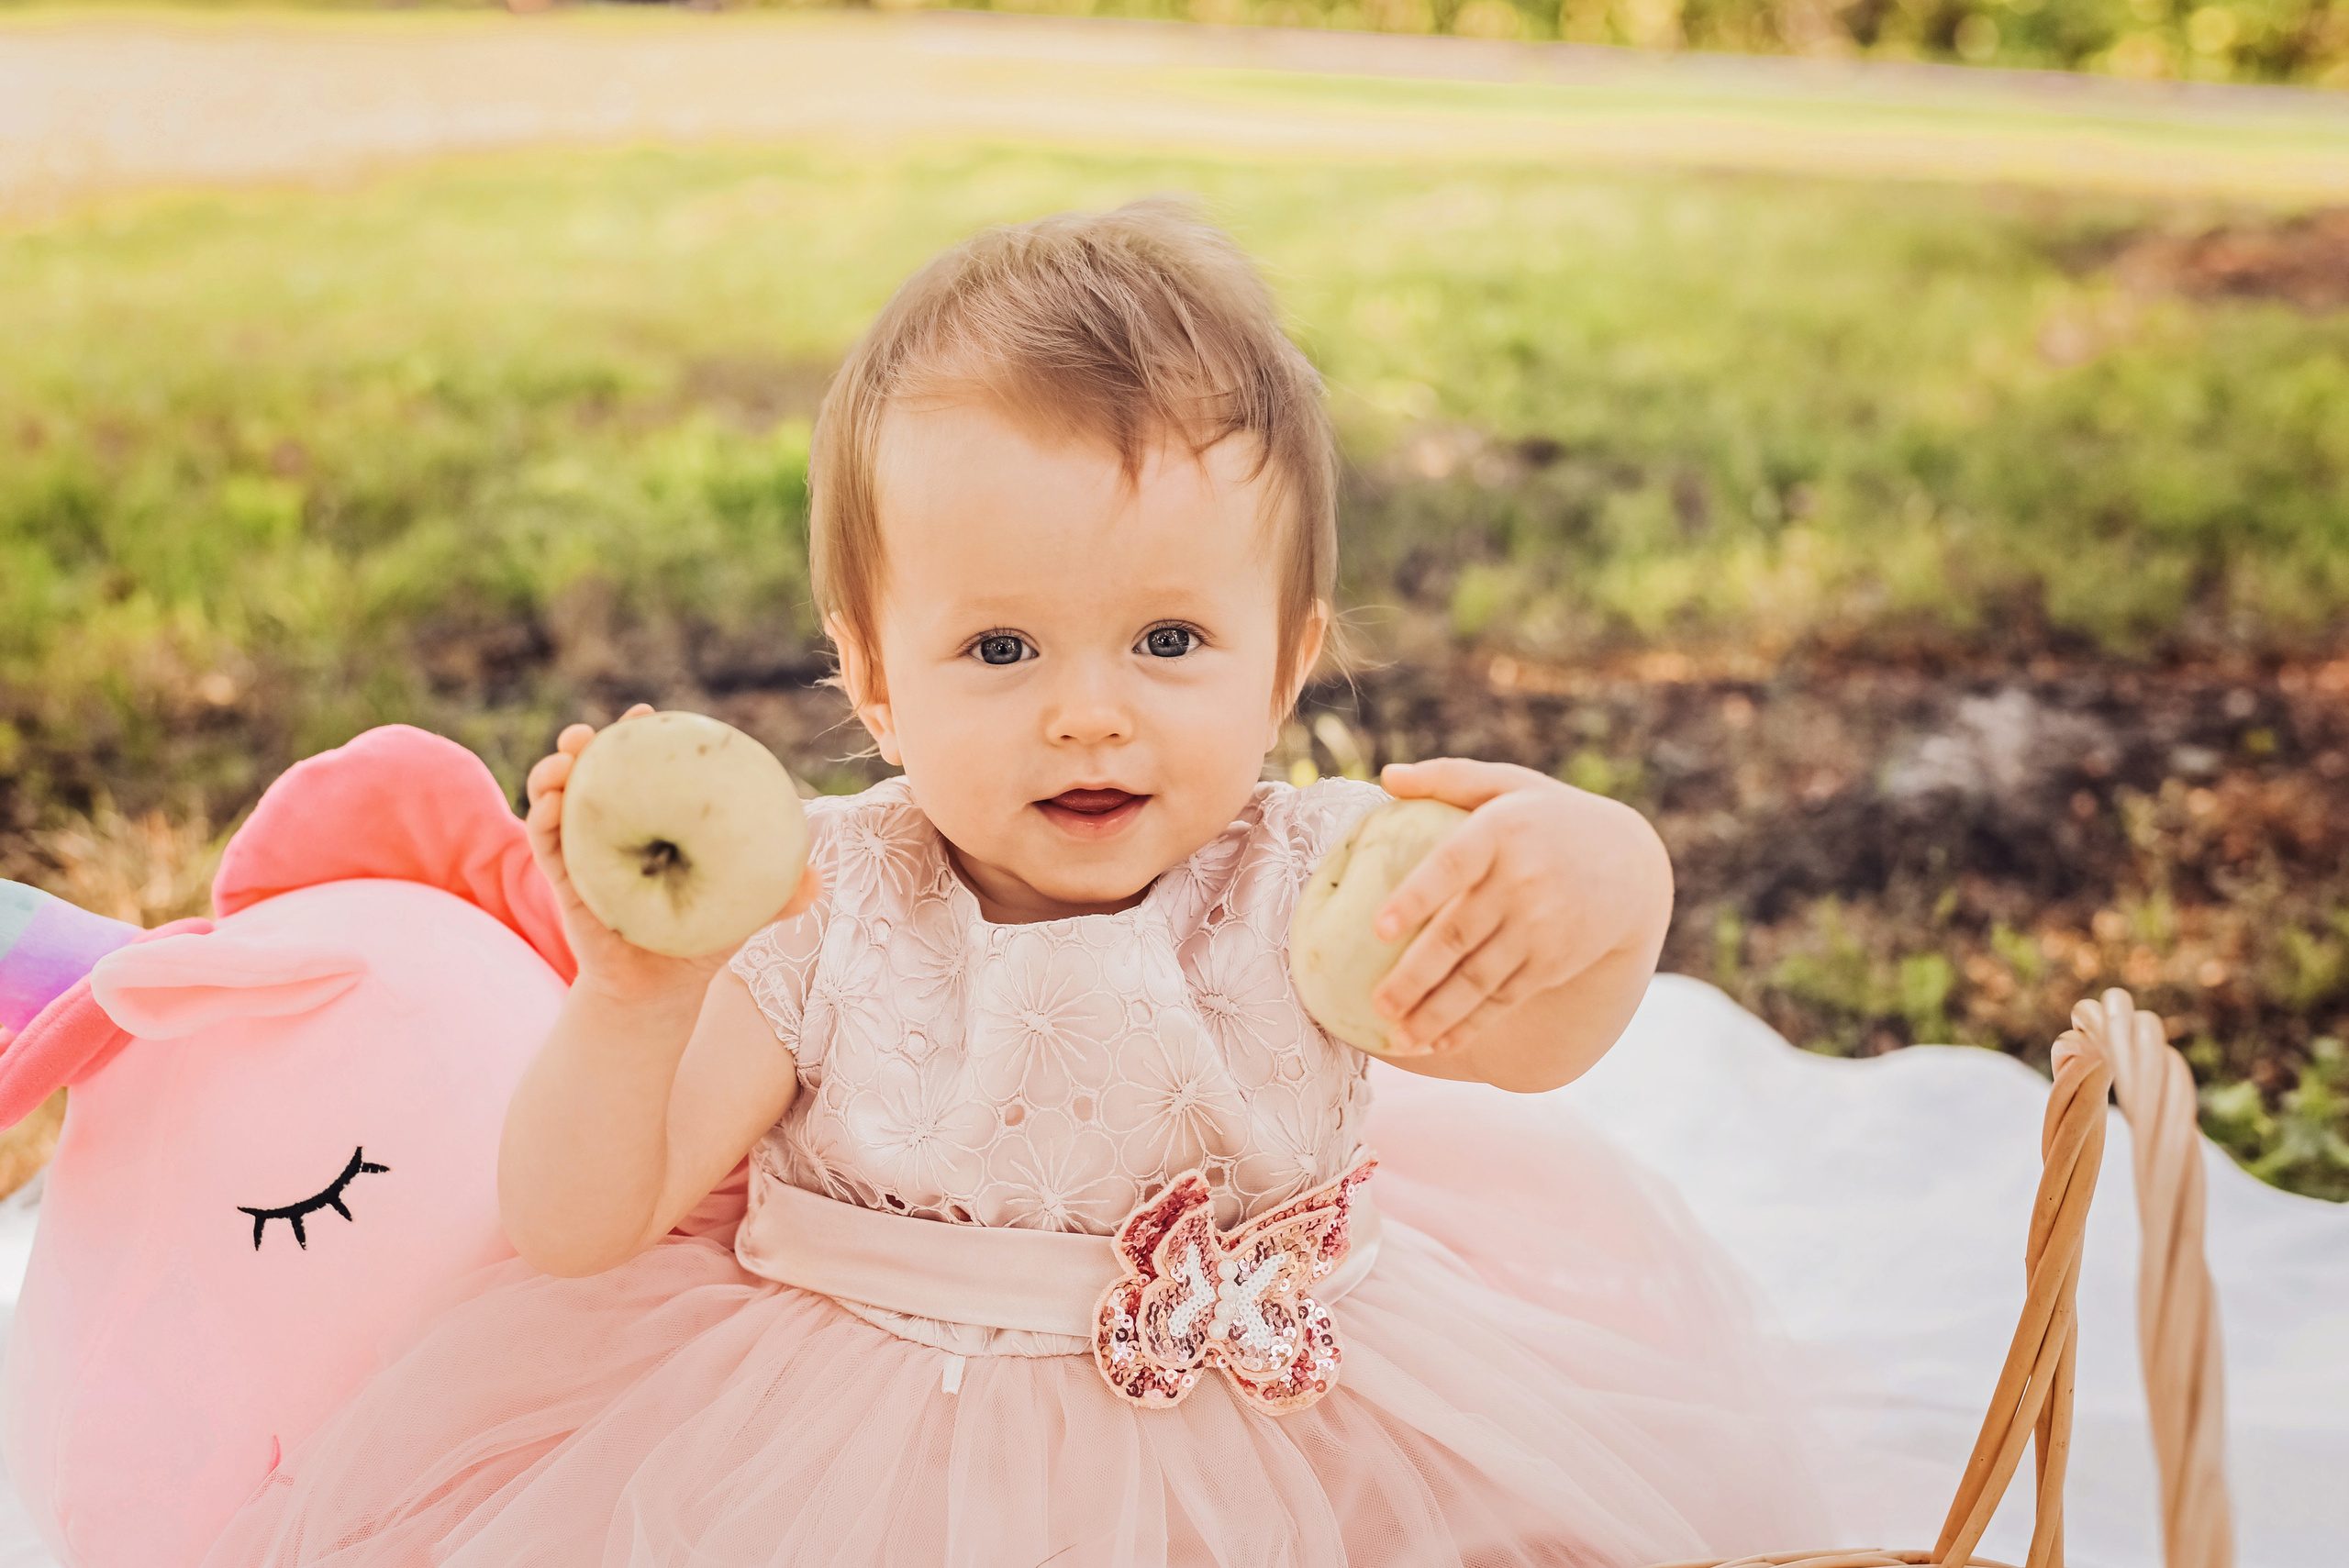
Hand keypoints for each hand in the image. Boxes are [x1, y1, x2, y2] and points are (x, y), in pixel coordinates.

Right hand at [524, 705, 826, 1000]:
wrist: (659, 993)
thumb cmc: (701, 941)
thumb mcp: (743, 910)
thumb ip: (780, 894)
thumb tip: (817, 880)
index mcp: (658, 825)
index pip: (648, 771)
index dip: (645, 739)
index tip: (647, 712)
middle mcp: (618, 831)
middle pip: (596, 776)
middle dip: (590, 743)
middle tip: (595, 731)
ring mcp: (584, 853)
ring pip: (561, 800)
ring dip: (554, 771)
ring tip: (565, 755)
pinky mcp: (564, 881)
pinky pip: (546, 845)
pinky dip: (541, 819)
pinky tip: (548, 804)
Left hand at [1368, 758, 1669, 1059]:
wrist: (1630, 864)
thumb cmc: (1550, 818)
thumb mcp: (1508, 784)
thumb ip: (1448, 777)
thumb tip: (1386, 776)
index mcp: (1500, 832)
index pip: (1451, 867)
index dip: (1415, 899)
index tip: (1378, 930)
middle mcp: (1521, 882)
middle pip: (1459, 936)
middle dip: (1415, 976)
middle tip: (1377, 1004)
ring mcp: (1540, 927)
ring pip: (1479, 978)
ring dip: (1437, 1012)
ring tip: (1398, 1036)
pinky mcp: (1553, 961)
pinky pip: (1504, 998)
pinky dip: (1471, 1024)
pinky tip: (1437, 1041)